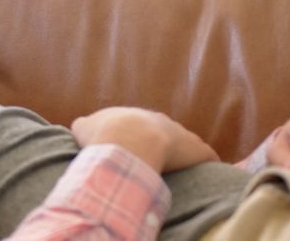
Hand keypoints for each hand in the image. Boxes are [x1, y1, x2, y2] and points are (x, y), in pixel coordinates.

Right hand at [72, 107, 219, 172]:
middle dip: (161, 143)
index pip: (137, 125)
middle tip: (156, 159)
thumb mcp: (83, 127)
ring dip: (184, 153)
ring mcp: (180, 134)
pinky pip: (205, 157)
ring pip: (185, 142)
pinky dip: (206, 163)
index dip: (135, 137)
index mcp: (133, 116)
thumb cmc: (104, 135)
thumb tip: (82, 127)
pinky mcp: (197, 151)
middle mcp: (158, 120)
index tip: (133, 149)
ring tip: (181, 168)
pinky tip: (207, 173)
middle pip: (163, 131)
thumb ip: (85, 126)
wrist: (127, 139)